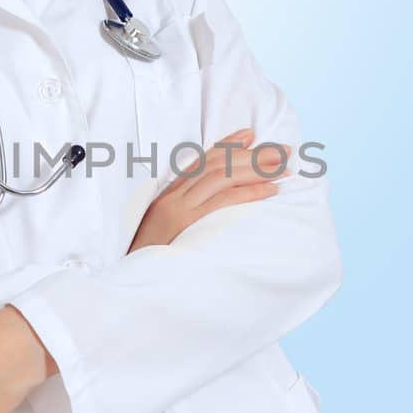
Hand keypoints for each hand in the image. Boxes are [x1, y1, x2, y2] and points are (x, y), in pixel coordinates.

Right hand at [127, 127, 289, 250]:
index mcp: (169, 195)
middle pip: (217, 165)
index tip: (251, 134)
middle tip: (285, 151)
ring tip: (284, 168)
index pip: (202, 161)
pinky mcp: (184, 222)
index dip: (227, 145)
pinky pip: (222, 201)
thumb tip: (211, 212)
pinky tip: (270, 191)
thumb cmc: (149, 260)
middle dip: (253, 155)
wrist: (126, 278)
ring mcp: (178, 207)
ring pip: (221, 177)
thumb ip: (185, 218)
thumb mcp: (164, 234)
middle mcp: (174, 195)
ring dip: (256, 170)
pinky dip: (248, 193)